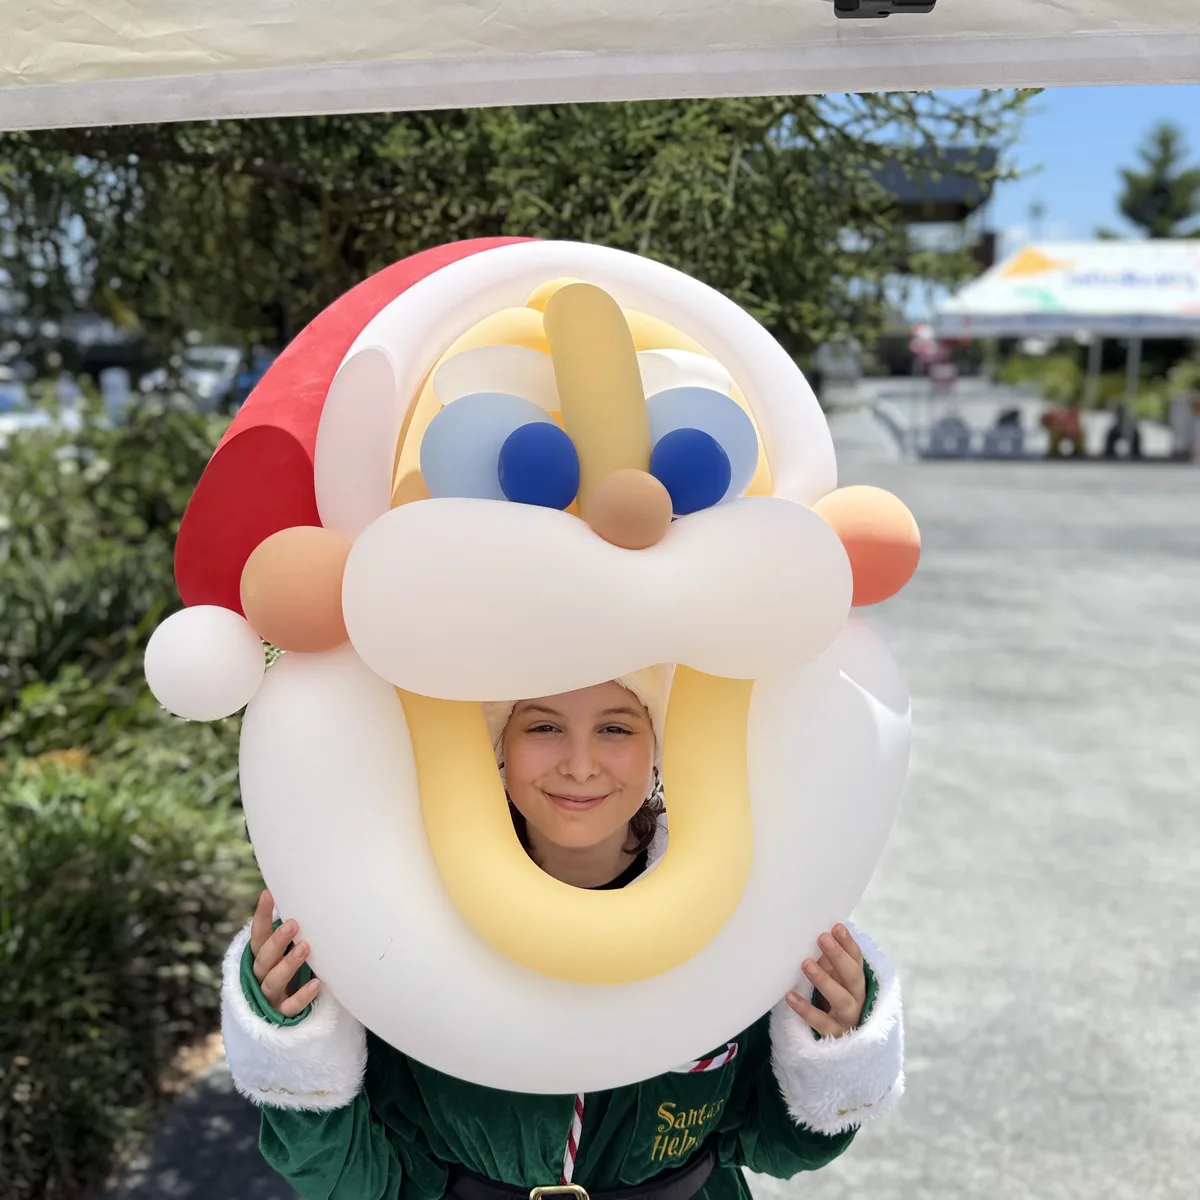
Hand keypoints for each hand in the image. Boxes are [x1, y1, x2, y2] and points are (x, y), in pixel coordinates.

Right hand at [249, 889, 321, 1017]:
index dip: (261, 916)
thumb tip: (307, 896)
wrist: (287, 1011)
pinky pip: (290, 1007)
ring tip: (306, 947)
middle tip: (294, 923)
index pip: (257, 935)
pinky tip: (316, 983)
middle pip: (264, 959)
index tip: (268, 893)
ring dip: (288, 964)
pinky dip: (302, 996)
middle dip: (277, 941)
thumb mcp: (287, 951)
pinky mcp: (282, 1015)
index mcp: (261, 957)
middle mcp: (261, 976)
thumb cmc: (291, 971)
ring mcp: (270, 997)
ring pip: (273, 982)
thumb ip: (291, 933)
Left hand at [785, 924, 865, 1037]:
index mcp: (857, 980)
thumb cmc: (834, 1000)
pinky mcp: (836, 1035)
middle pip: (853, 976)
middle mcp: (858, 998)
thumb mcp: (834, 979)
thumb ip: (828, 961)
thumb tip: (812, 935)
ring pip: (841, 1000)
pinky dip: (806, 1010)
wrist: (845, 1042)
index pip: (856, 959)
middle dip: (838, 956)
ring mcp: (849, 1018)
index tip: (836, 926)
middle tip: (822, 938)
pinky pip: (821, 1023)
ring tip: (806, 963)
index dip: (848, 943)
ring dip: (825, 980)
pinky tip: (790, 996)